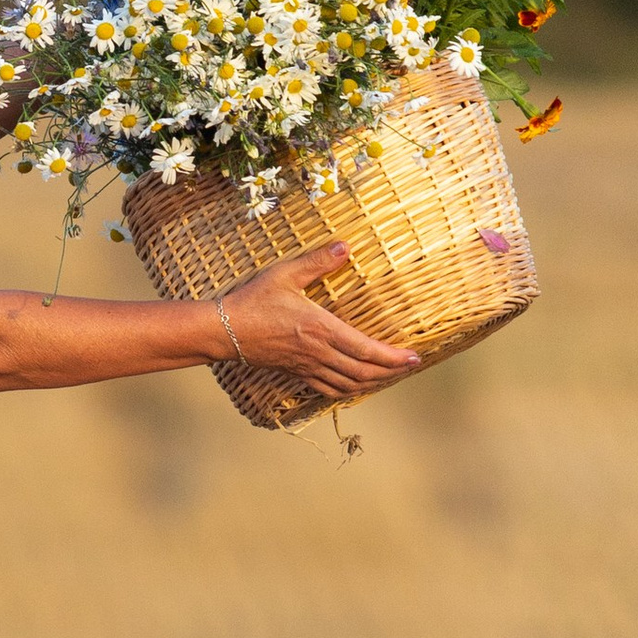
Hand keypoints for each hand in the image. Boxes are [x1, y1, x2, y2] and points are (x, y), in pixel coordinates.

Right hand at [217, 242, 419, 397]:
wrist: (224, 330)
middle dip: (391, 372)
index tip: (414, 356)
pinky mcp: (296, 372)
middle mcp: (318, 352)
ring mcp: (307, 366)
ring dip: (373, 383)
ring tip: (390, 375)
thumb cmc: (253, 300)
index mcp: (320, 328)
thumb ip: (318, 262)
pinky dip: (349, 390)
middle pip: (363, 372)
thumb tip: (346, 246)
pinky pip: (328, 389)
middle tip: (410, 367)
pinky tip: (357, 385)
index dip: (393, 357)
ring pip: (348, 384)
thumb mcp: (285, 274)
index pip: (365, 349)